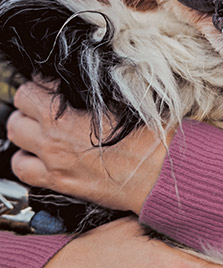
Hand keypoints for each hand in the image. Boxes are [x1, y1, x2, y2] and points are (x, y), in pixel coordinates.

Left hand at [6, 81, 169, 212]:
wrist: (162, 174)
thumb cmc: (151, 137)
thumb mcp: (124, 102)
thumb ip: (93, 92)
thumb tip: (79, 83)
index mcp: (63, 120)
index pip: (29, 93)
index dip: (41, 84)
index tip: (55, 85)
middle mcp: (52, 144)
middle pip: (16, 118)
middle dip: (29, 107)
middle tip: (48, 104)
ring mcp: (54, 166)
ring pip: (16, 145)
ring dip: (26, 134)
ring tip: (43, 130)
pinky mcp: (61, 184)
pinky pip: (24, 173)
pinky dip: (29, 161)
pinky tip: (45, 155)